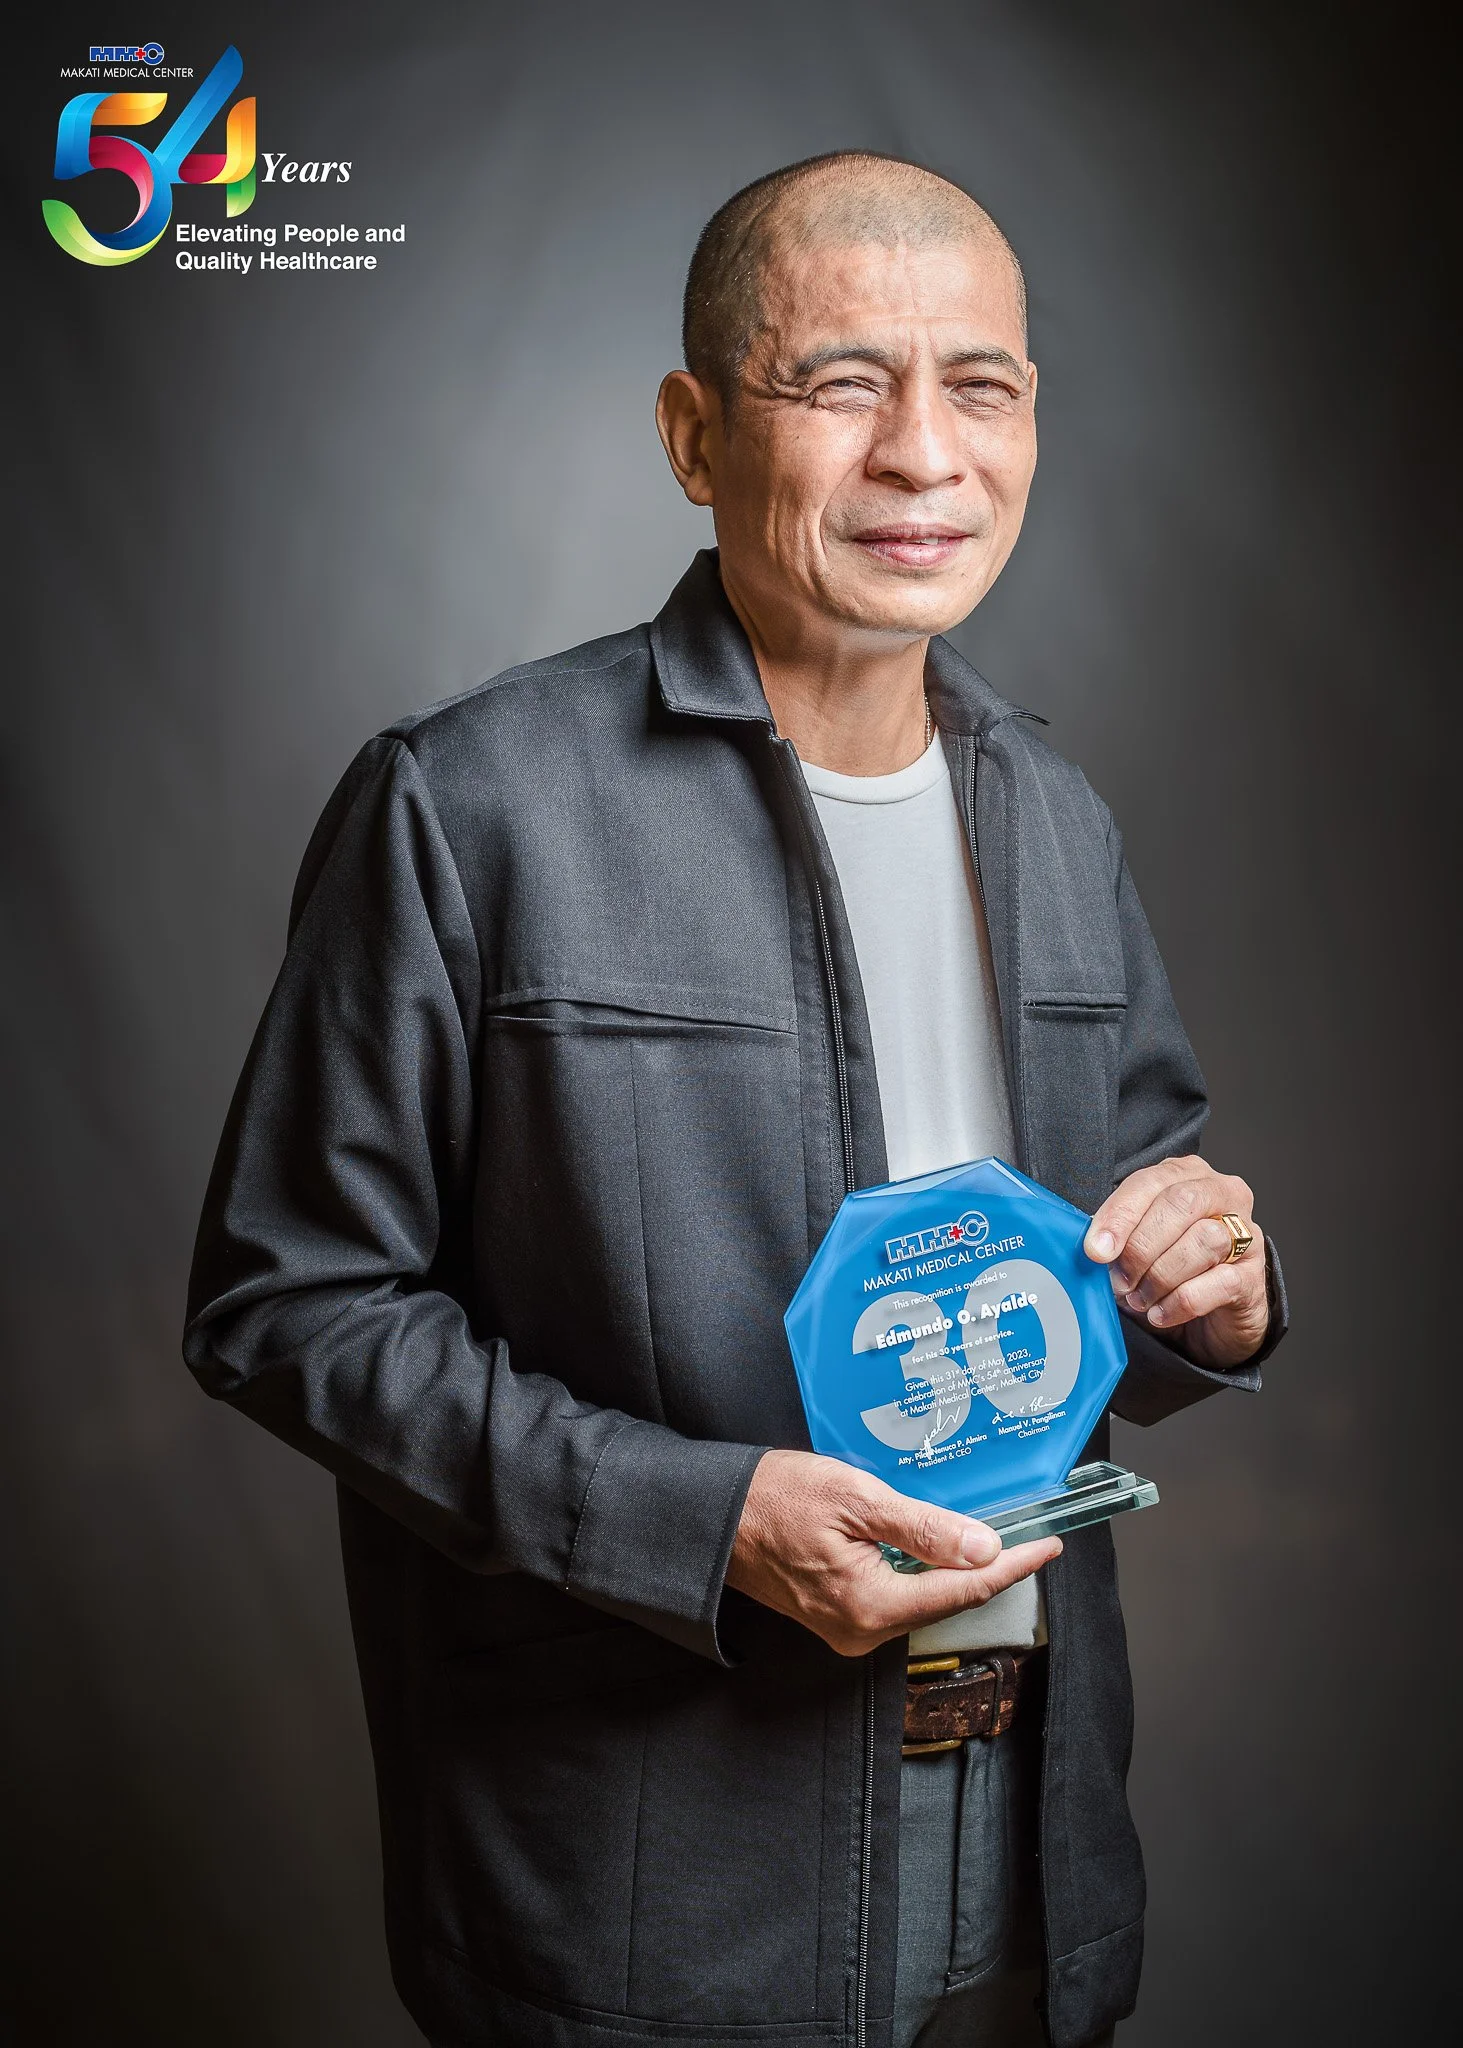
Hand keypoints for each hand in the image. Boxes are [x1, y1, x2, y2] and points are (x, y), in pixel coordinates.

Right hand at [725, 1448, 1060, 1656]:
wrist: (712, 1517)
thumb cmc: (773, 1499)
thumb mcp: (855, 1498)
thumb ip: (922, 1528)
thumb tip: (983, 1549)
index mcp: (870, 1606)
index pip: (963, 1589)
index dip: (1013, 1566)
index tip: (1048, 1547)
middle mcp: (862, 1630)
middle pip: (947, 1600)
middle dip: (990, 1569)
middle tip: (1030, 1537)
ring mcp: (848, 1628)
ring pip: (923, 1600)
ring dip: (956, 1570)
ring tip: (993, 1537)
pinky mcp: (837, 1616)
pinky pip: (896, 1597)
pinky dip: (923, 1573)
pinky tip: (937, 1547)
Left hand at [1083, 1154, 1268, 1368]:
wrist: (1212, 1319)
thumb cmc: (1170, 1269)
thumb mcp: (1139, 1244)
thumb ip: (1119, 1237)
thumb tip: (1094, 1247)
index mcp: (1187, 1175)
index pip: (1151, 1182)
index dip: (1120, 1215)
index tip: (1096, 1249)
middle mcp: (1223, 1194)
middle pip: (1181, 1204)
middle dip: (1141, 1246)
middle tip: (1118, 1280)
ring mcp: (1246, 1234)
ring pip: (1204, 1240)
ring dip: (1161, 1275)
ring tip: (1139, 1298)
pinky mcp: (1255, 1276)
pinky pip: (1218, 1282)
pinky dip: (1181, 1302)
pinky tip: (1160, 1313)